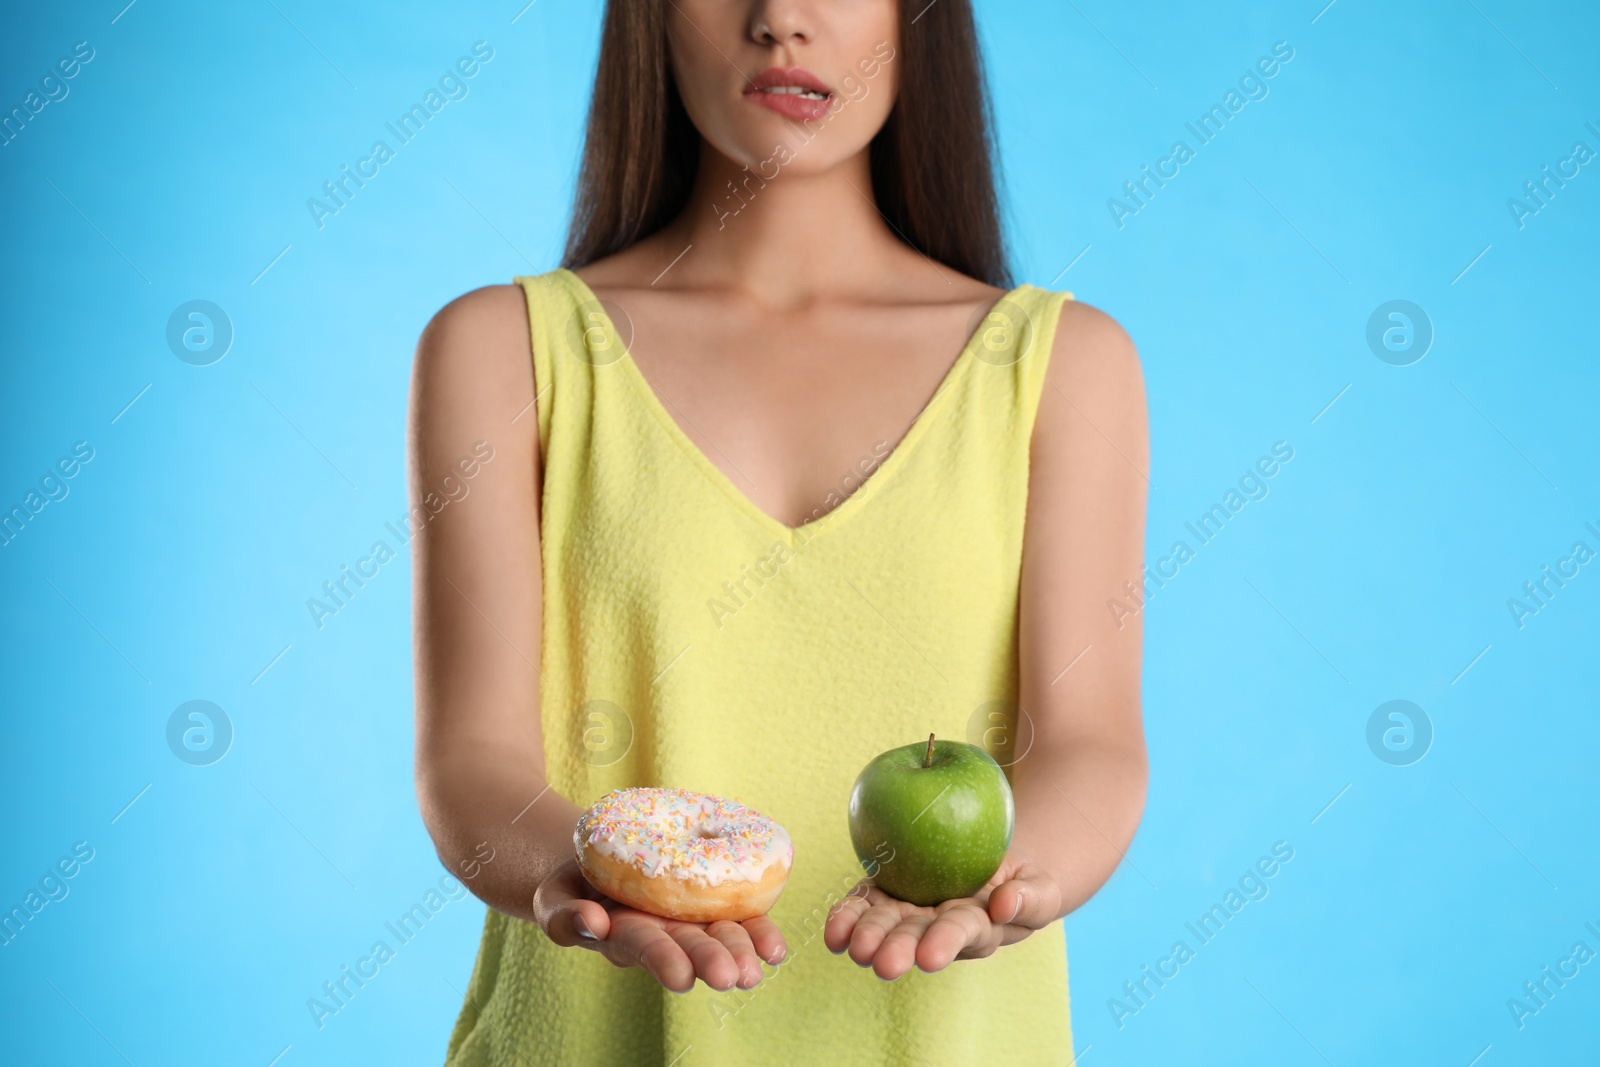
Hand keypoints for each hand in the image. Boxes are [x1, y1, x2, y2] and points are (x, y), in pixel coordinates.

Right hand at [532, 858, 787, 992]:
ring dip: (741, 949)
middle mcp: (664, 934)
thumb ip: (565, 917)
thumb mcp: (553, 899)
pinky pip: (740, 915)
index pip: (645, 948)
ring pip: (720, 936)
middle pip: (690, 949)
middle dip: (711, 962)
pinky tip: (776, 948)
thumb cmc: (572, 886)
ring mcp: (691, 919)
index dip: (663, 960)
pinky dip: (759, 930)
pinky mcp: (712, 901)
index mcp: (626, 935)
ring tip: (760, 965)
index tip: (681, 976)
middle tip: (732, 977)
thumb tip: (591, 922)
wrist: (597, 861)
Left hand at [823, 851, 1062, 979]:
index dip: (944, 943)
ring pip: (884, 925)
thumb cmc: (1020, 885)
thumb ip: (1030, 898)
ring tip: (850, 945)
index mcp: (975, 928)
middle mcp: (935, 927)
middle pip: (914, 938)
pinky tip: (833, 929)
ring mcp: (908, 912)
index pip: (959, 934)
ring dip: (865, 935)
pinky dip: (847, 915)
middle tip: (881, 963)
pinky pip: (863, 903)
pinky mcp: (886, 892)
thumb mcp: (1040, 888)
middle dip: (897, 949)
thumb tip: (1003, 905)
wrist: (993, 870)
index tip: (929, 957)